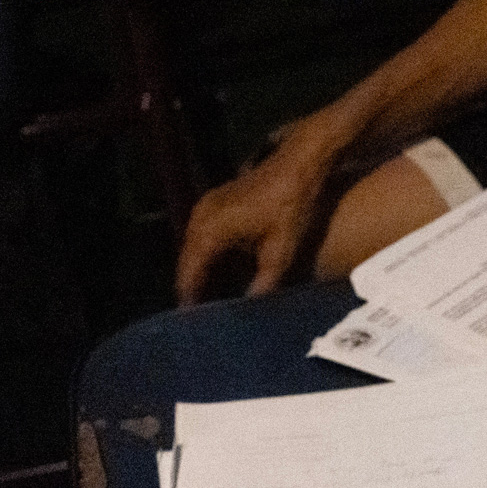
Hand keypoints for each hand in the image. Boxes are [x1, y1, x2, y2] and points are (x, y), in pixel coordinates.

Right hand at [174, 127, 337, 305]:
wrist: (299, 165)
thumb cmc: (290, 206)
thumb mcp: (281, 251)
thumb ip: (263, 283)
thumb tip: (248, 309)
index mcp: (210, 230)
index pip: (190, 272)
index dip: (189, 297)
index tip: (190, 322)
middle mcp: (199, 217)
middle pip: (188, 261)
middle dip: (192, 287)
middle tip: (198, 317)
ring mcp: (206, 207)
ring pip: (194, 248)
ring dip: (200, 272)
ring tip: (207, 300)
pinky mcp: (216, 203)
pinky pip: (203, 236)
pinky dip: (208, 256)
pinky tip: (220, 273)